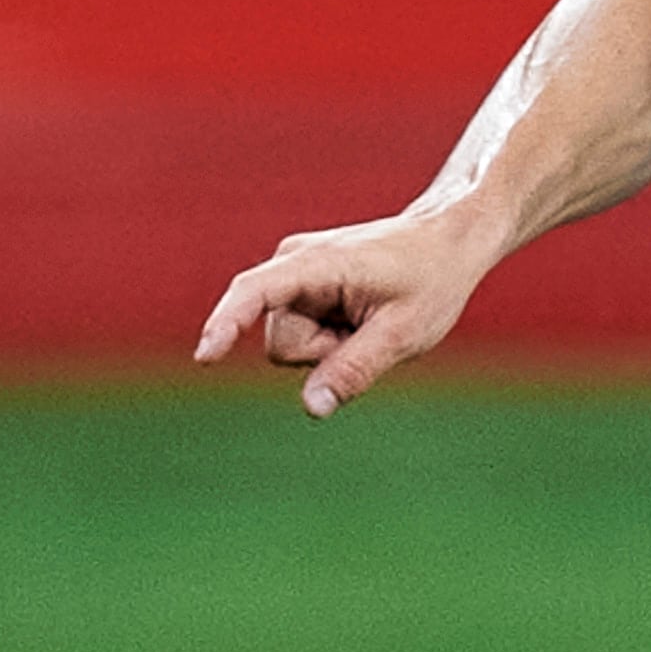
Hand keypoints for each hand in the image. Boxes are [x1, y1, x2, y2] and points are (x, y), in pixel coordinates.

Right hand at [193, 204, 500, 415]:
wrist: (444, 243)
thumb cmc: (430, 281)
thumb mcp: (403, 333)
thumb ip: (354, 369)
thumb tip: (313, 408)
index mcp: (317, 263)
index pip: (255, 293)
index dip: (227, 325)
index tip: (206, 357)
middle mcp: (291, 262)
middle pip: (283, 346)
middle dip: (325, 353)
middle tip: (373, 328)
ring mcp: (291, 276)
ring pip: (290, 347)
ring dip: (330, 347)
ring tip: (368, 319)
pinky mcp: (295, 290)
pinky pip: (299, 338)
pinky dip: (329, 340)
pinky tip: (357, 318)